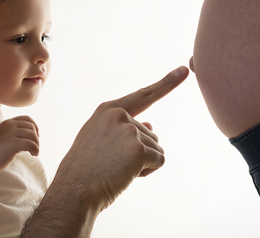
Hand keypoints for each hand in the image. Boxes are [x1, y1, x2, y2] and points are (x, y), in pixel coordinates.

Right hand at [0, 116, 39, 169]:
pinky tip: (34, 154)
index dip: (35, 126)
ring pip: (32, 135)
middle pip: (31, 127)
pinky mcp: (13, 143)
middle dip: (36, 138)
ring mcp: (11, 133)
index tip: (36, 136)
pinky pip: (31, 144)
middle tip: (34, 148)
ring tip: (34, 152)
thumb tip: (35, 134)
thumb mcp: (6, 135)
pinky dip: (35, 149)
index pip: (27, 118)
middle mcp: (10, 125)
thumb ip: (16, 132)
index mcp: (8, 122)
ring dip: (37, 145)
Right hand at [56, 66, 188, 210]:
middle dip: (138, 152)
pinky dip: (148, 171)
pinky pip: (159, 160)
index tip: (185, 70)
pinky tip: (127, 174)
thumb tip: (151, 127)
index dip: (167, 83)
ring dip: (143, 162)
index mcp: (108, 110)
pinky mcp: (138, 148)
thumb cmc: (86, 167)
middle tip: (112, 162)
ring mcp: (129, 130)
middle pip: (150, 134)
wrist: (75, 189)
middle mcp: (119, 115)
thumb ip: (123, 128)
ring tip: (117, 168)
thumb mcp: (99, 139)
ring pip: (156, 148)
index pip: (143, 95)